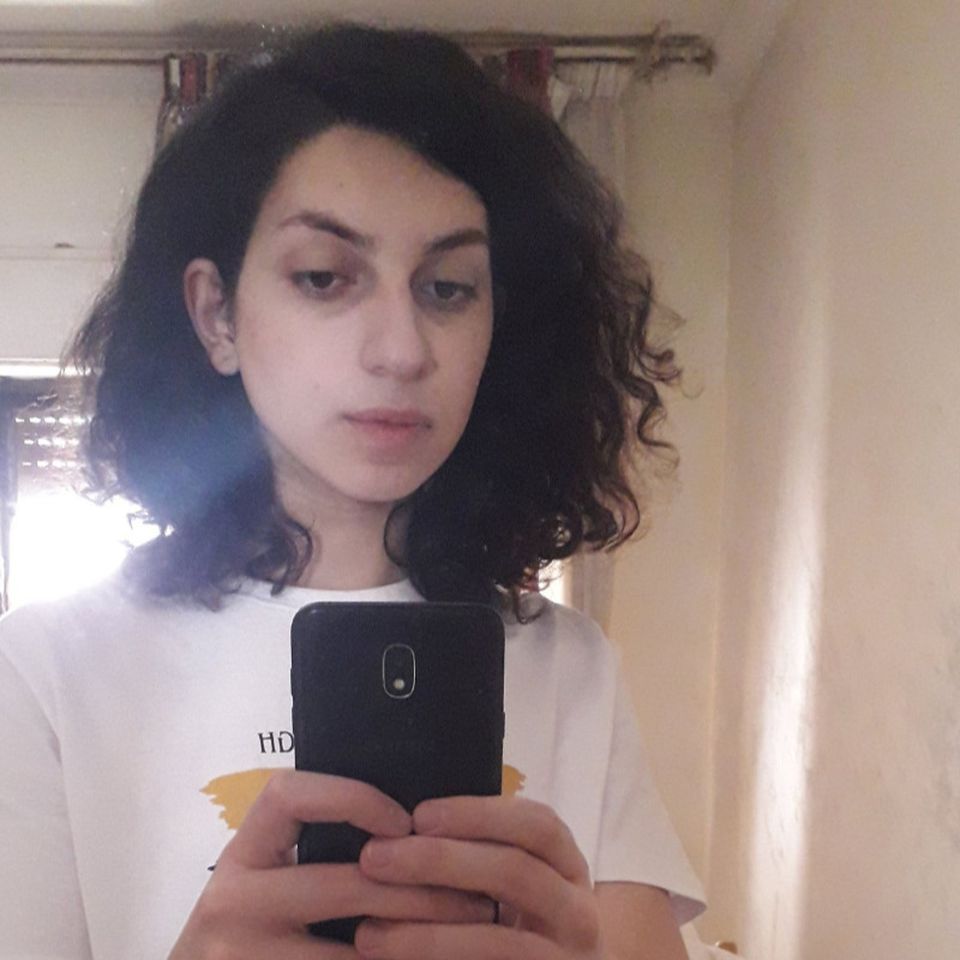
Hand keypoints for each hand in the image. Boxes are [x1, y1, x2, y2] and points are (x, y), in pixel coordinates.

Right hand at [168, 771, 494, 958]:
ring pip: (357, 953)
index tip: (405, 822)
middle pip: (343, 883)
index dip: (352, 798)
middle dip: (422, 891)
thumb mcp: (265, 884)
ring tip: (471, 937)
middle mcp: (231, 905)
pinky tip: (425, 959)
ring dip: (422, 943)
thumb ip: (313, 853)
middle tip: (476, 897)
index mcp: (240, 858)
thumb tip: (414, 825)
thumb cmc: (249, 934)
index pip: (287, 796)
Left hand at [353, 796, 604, 959]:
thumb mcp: (517, 888)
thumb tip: (402, 828)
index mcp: (569, 867)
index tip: (419, 815)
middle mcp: (580, 913)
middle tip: (375, 859)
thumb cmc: (519, 929)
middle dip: (440, 862)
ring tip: (368, 933)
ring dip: (428, 935)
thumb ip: (480, 855)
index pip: (536, 825)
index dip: (479, 815)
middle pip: (515, 872)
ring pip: (499, 943)